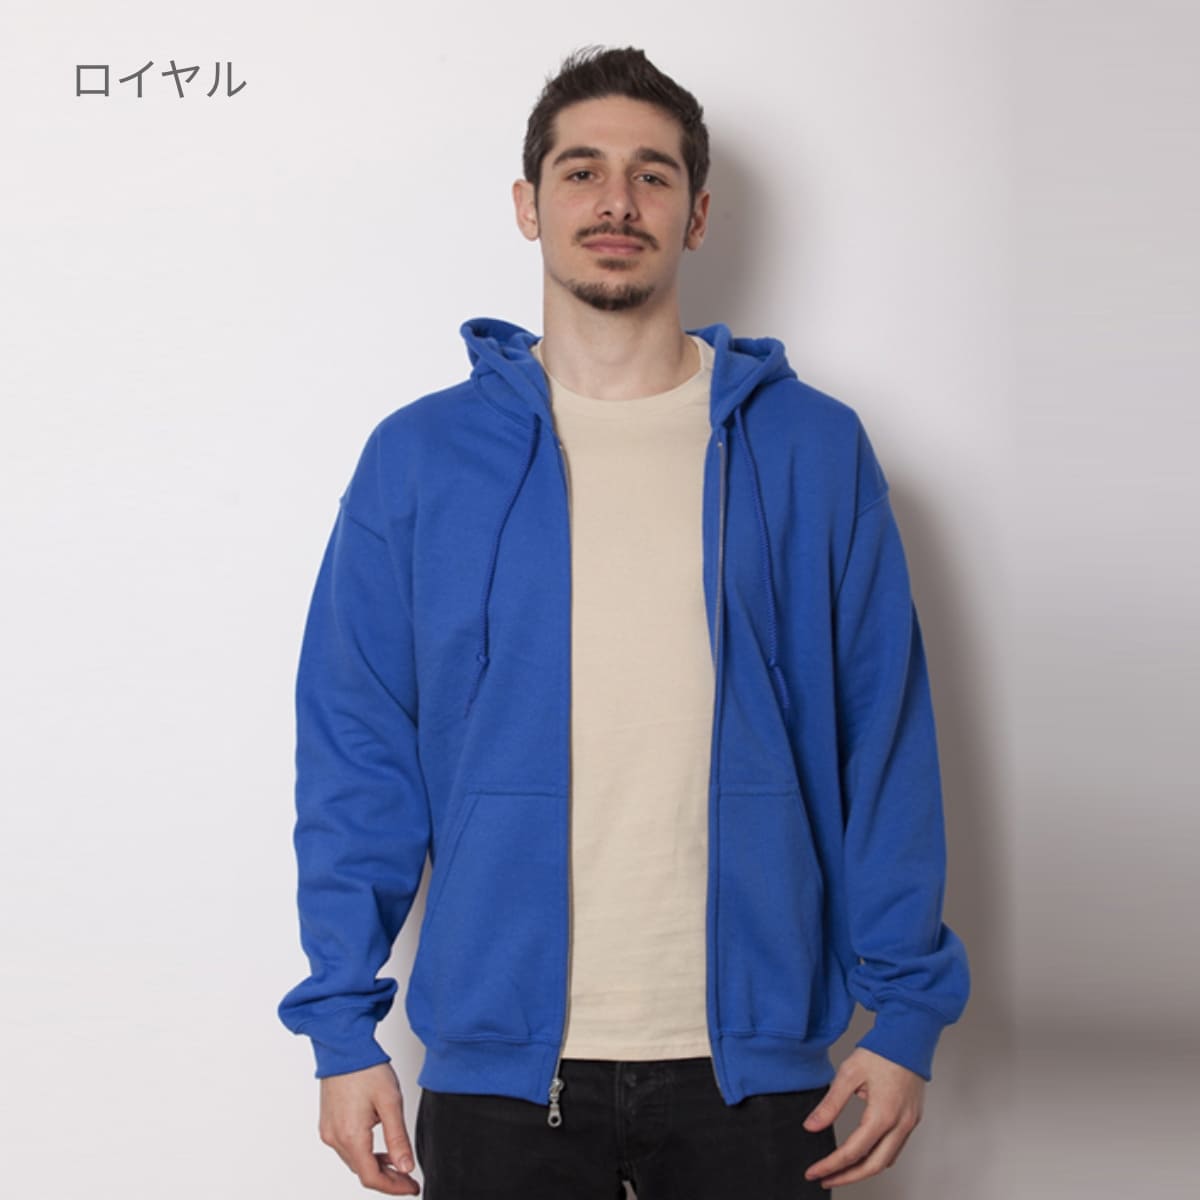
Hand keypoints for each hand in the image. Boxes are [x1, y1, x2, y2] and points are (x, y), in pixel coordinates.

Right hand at [318, 1061, 420, 1193]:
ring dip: (376, 1166)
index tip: (412, 1188)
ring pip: (355, 1161)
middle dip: (388, 1179)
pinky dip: (364, 1153)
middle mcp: (335, 1138)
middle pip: (362, 1172)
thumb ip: (398, 1138)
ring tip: (399, 1163)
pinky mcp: (328, 1123)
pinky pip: (347, 1148)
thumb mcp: (390, 1102)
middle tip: (410, 1179)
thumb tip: (407, 1168)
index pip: (372, 1177)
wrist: (344, 1047)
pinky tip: (380, 1149)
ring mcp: (329, 1131)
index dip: (394, 1187)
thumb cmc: (366, 1069)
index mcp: (351, 1136)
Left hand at [800, 1047, 923, 1188]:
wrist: (909, 1036)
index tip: (814, 1172)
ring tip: (840, 1172)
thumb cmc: (880, 1051)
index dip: (831, 1165)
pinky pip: (895, 1149)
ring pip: (887, 1161)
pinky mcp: (912, 1119)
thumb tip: (811, 1126)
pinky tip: (863, 1155)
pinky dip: (877, 1158)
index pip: (853, 1152)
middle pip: (873, 1166)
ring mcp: (909, 1123)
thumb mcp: (848, 1074)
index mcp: (883, 1115)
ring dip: (863, 1170)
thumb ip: (830, 1104)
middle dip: (847, 1177)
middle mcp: (900, 1125)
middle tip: (825, 1180)